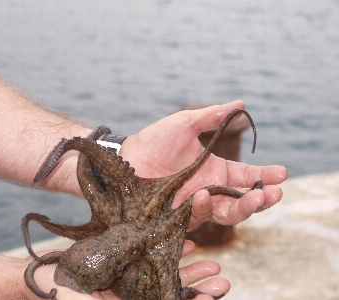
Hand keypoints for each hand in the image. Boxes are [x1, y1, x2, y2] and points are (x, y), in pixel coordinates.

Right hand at [28, 241, 228, 299]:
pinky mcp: (124, 263)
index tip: (214, 294)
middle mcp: (134, 295)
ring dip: (188, 270)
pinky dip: (167, 251)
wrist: (41, 281)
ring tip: (212, 263)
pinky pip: (150, 257)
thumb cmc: (63, 296)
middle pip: (173, 293)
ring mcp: (130, 280)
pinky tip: (185, 243)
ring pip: (166, 275)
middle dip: (198, 287)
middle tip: (221, 278)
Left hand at [120, 100, 287, 229]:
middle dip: (261, 199)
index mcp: (215, 170)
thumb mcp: (185, 123)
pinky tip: (204, 194)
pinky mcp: (179, 217)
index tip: (283, 173)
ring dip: (244, 207)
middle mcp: (210, 189)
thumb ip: (212, 116)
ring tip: (255, 196)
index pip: (246, 176)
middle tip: (274, 193)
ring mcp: (195, 204)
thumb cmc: (154, 140)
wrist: (126, 159)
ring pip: (227, 214)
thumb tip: (242, 103)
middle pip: (242, 201)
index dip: (265, 176)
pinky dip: (205, 206)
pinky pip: (198, 216)